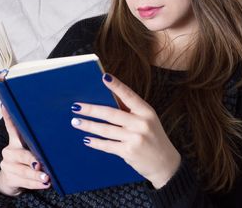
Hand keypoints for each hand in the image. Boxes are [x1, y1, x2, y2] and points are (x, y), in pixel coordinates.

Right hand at [0, 105, 50, 195]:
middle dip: (32, 160)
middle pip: (21, 155)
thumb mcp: (28, 146)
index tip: (5, 105)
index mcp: (15, 141)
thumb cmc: (25, 159)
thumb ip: (35, 139)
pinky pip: (25, 182)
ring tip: (46, 178)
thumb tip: (51, 128)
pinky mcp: (10, 178)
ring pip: (24, 170)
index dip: (7, 116)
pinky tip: (44, 184)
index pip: (11, 127)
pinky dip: (35, 184)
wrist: (10, 178)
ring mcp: (8, 166)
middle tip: (40, 164)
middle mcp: (9, 151)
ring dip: (36, 175)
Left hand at [70, 74, 180, 188]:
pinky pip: (107, 145)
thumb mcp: (147, 120)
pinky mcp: (128, 152)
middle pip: (111, 114)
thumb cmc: (153, 137)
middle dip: (91, 109)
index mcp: (147, 112)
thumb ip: (130, 110)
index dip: (117, 86)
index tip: (104, 77)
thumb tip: (107, 97)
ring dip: (88, 125)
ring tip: (76, 121)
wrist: (165, 164)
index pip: (129, 95)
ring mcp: (135, 138)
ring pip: (106, 130)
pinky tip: (86, 139)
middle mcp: (141, 123)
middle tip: (76, 106)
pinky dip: (95, 142)